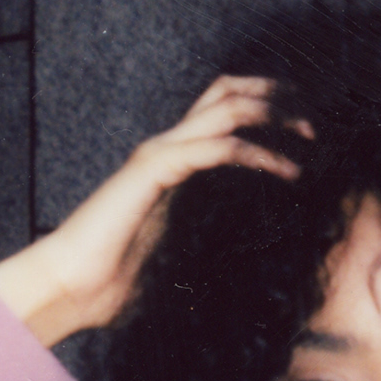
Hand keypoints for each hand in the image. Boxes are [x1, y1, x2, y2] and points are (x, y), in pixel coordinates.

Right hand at [0, 79, 306, 347]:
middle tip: (313, 116)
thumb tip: (222, 280)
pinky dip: (258, 153)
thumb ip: (195, 253)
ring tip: (310, 134)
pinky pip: (217, 148)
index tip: (303, 125)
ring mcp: (158, 155)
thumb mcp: (170, 261)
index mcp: (170, 165)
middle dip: (274, 94)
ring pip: (225, 107)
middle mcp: (165, 149)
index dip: (263, 106)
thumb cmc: (110, 285)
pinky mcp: (154, 170)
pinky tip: (287, 170)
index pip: (219, 112)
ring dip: (274, 112)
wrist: (67, 289)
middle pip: (225, 92)